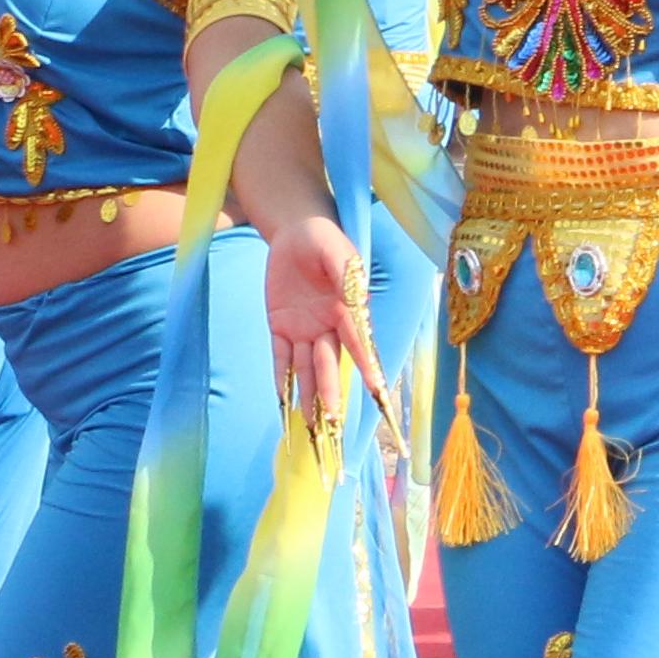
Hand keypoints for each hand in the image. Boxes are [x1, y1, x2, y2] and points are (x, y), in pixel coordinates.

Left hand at [258, 210, 373, 430]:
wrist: (296, 232)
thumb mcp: (336, 252)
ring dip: (309, 394)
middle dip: (332, 391)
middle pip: (330, 363)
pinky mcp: (280, 327)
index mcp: (347, 308)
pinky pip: (279, 357)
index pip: (357, 341)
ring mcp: (303, 329)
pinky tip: (283, 401)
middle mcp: (328, 326)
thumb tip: (357, 299)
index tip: (379, 389)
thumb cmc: (323, 239)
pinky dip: (281, 378)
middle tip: (335, 420)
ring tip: (313, 424)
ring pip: (306, 368)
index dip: (367, 365)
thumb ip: (345, 274)